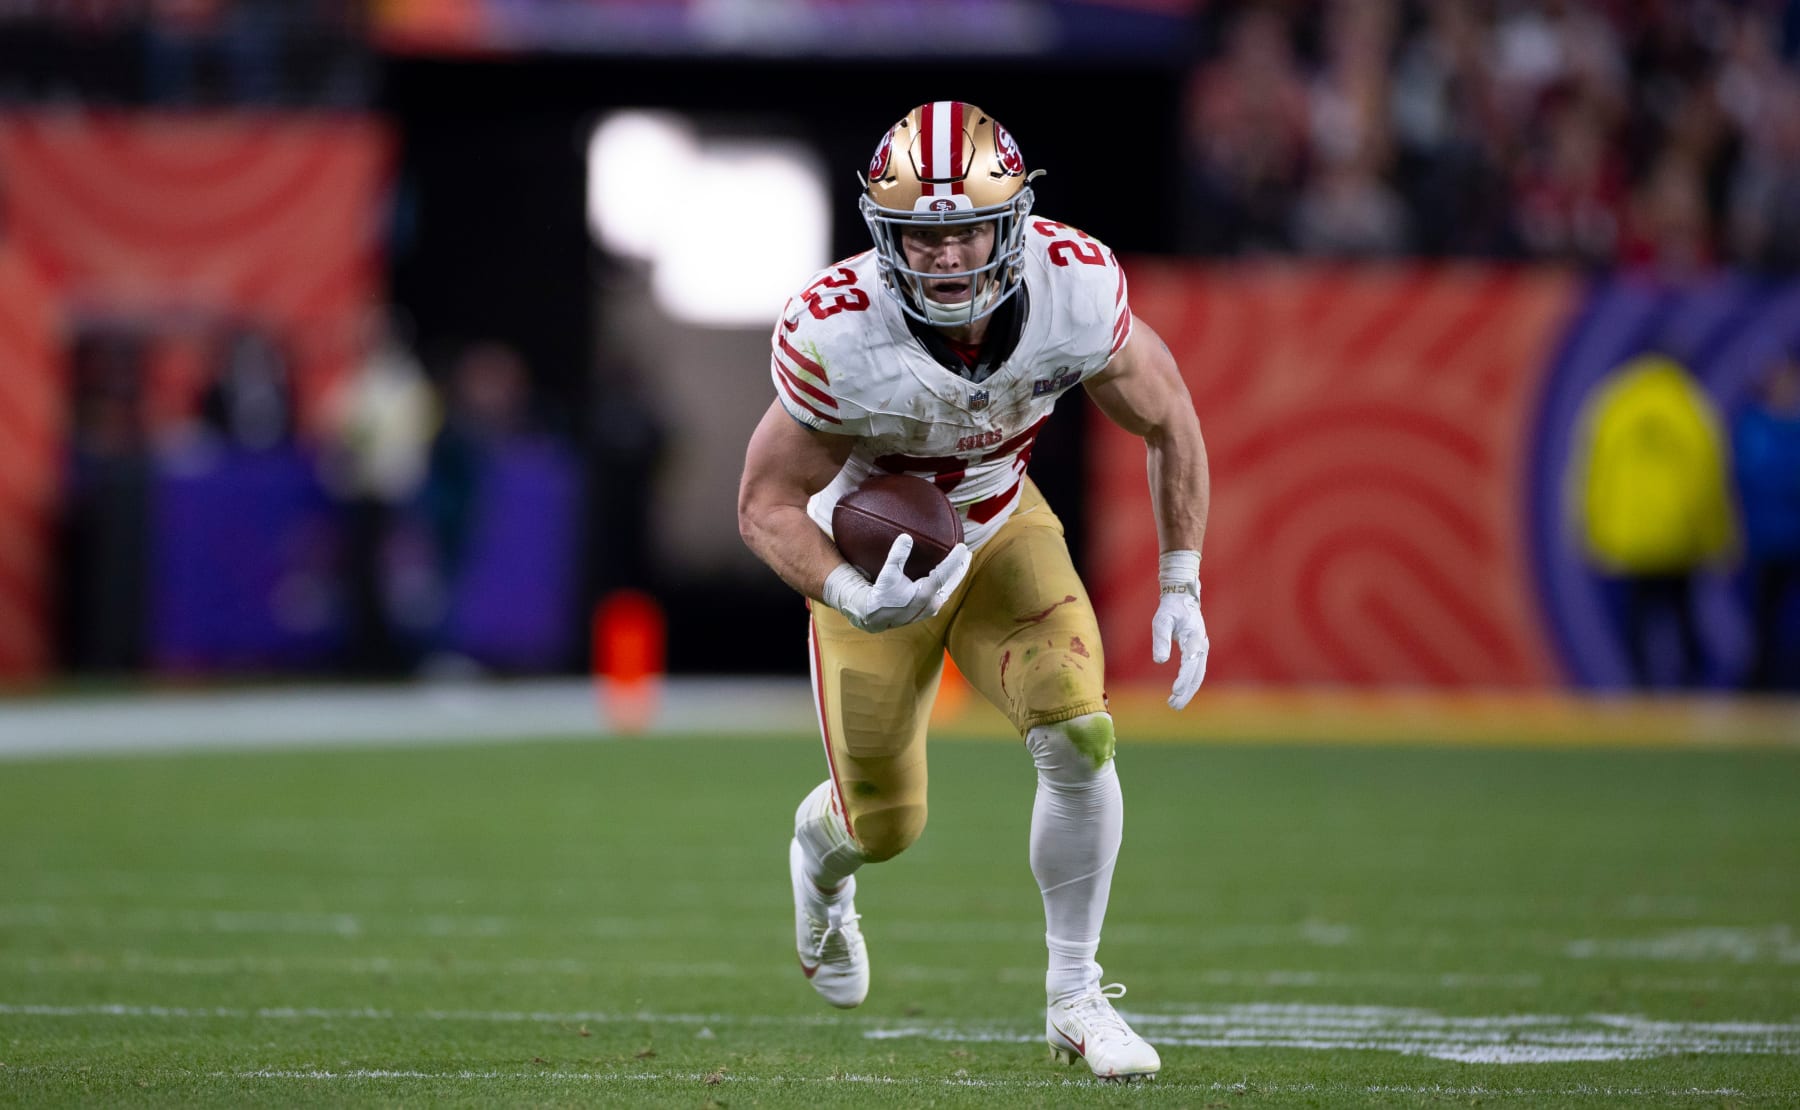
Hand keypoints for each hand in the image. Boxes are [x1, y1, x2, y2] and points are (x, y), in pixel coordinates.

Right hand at [823, 534, 971, 632]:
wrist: (876, 617)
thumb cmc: (881, 595)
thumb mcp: (888, 574)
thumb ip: (897, 555)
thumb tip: (906, 537)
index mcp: (924, 593)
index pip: (945, 573)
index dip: (955, 559)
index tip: (963, 546)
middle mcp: (932, 602)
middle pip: (953, 581)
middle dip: (961, 566)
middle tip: (967, 552)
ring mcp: (932, 608)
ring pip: (949, 588)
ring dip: (956, 575)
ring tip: (962, 563)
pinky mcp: (929, 610)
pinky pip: (943, 593)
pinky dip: (948, 582)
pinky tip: (948, 577)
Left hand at [1150, 550, 1208, 708]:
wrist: (1182, 597)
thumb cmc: (1170, 609)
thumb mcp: (1161, 621)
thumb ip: (1160, 640)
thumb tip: (1160, 661)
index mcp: (1194, 637)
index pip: (1190, 663)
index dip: (1183, 678)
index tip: (1174, 691)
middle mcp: (1202, 645)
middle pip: (1197, 674)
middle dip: (1187, 691)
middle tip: (1173, 706)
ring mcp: (1203, 649)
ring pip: (1198, 674)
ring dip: (1189, 690)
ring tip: (1174, 704)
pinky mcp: (1199, 651)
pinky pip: (1197, 671)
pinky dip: (1190, 683)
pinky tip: (1181, 692)